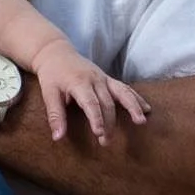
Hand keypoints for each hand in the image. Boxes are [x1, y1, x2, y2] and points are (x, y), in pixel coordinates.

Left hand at [32, 40, 151, 144]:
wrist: (56, 52)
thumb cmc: (51, 75)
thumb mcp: (48, 93)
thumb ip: (55, 115)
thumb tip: (57, 138)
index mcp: (79, 82)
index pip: (90, 103)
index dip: (96, 118)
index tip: (100, 133)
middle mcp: (95, 79)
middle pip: (107, 103)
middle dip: (109, 123)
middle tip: (106, 142)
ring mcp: (104, 78)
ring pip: (122, 92)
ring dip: (133, 107)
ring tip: (141, 122)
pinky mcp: (108, 78)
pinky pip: (125, 88)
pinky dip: (136, 98)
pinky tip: (147, 109)